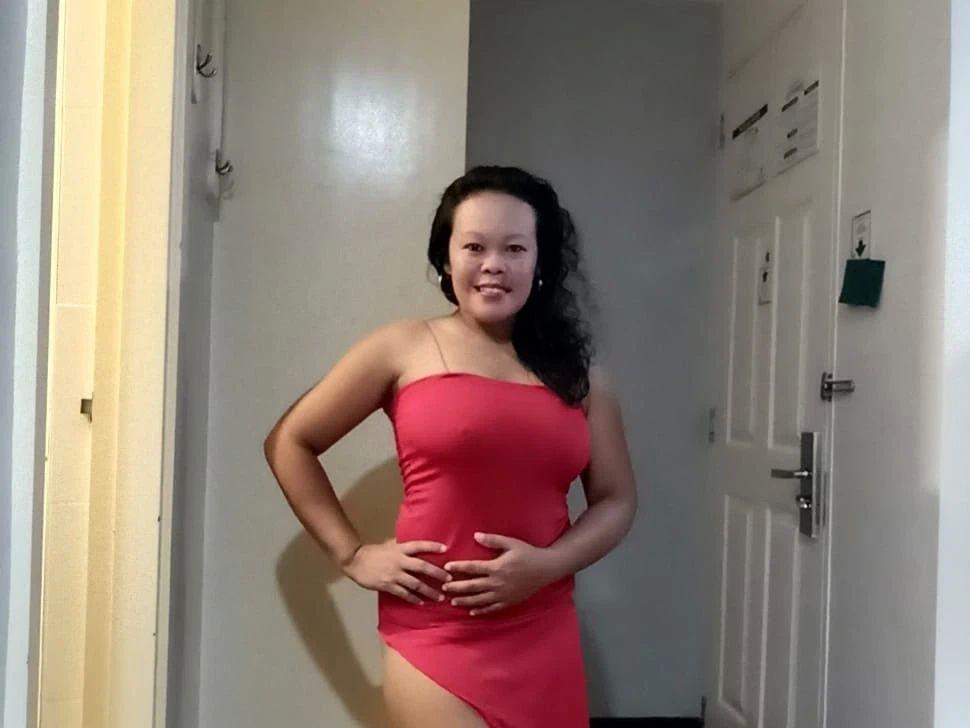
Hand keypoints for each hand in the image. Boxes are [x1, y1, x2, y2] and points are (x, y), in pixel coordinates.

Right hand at [342, 538, 451, 604]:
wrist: (356, 562)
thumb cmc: (374, 552)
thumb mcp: (389, 544)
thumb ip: (402, 546)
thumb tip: (416, 546)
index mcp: (400, 549)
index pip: (419, 546)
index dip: (432, 546)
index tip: (445, 549)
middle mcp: (399, 561)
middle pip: (422, 567)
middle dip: (437, 573)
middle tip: (449, 579)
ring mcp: (394, 574)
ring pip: (416, 584)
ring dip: (429, 591)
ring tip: (440, 597)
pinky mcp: (388, 585)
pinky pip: (404, 593)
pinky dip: (414, 598)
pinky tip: (421, 602)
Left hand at [441, 532, 555, 615]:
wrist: (546, 569)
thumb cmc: (528, 553)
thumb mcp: (511, 543)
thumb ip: (493, 540)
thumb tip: (475, 535)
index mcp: (497, 567)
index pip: (473, 568)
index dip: (459, 567)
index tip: (446, 568)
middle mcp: (498, 582)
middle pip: (473, 586)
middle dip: (457, 587)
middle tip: (444, 588)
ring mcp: (503, 594)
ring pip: (480, 599)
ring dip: (465, 600)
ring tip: (453, 601)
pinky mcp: (509, 601)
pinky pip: (492, 608)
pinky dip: (481, 610)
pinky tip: (472, 612)